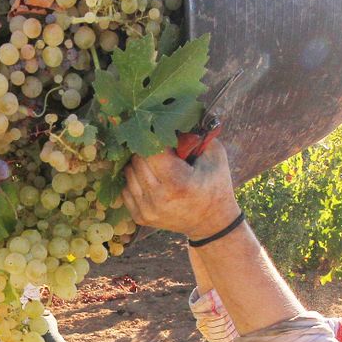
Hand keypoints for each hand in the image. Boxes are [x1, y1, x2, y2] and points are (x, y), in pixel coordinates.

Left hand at [122, 139, 241, 240]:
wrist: (211, 222)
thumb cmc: (215, 184)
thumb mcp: (215, 155)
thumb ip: (197, 134)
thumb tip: (174, 118)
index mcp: (178, 183)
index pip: (151, 151)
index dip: (156, 140)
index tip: (163, 137)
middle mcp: (159, 199)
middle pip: (137, 161)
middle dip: (146, 151)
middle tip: (159, 149)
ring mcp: (147, 210)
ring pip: (128, 174)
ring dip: (139, 165)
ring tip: (156, 165)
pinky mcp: (140, 217)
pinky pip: (126, 189)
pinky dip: (135, 181)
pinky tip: (151, 179)